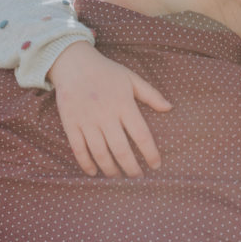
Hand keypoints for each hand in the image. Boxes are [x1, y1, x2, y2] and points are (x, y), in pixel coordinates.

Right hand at [48, 42, 171, 177]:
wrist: (73, 63)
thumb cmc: (106, 72)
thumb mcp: (131, 78)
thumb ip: (151, 94)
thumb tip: (169, 108)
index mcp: (124, 104)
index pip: (142, 135)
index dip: (150, 153)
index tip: (156, 165)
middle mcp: (106, 115)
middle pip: (121, 149)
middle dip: (131, 168)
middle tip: (138, 178)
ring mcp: (87, 120)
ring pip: (100, 153)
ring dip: (111, 169)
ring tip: (118, 177)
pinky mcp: (70, 123)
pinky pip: (79, 149)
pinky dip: (86, 163)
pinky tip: (94, 172)